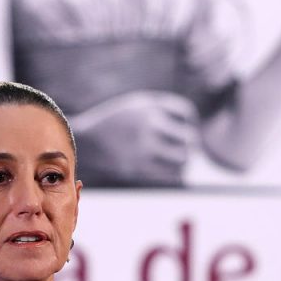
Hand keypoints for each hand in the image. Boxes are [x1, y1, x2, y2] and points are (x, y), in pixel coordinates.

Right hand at [72, 91, 198, 185]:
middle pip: (188, 138)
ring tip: (177, 158)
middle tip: (186, 146)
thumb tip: (193, 126)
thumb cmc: (117, 122)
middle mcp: (147, 126)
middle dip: (190, 143)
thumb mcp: (138, 105)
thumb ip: (164, 108)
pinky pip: (170, 175)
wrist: (87, 142)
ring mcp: (143, 148)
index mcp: (148, 107)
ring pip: (182, 159)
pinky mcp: (138, 168)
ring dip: (183, 160)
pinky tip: (168, 168)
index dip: (190, 120)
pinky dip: (174, 173)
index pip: (186, 112)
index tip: (185, 125)